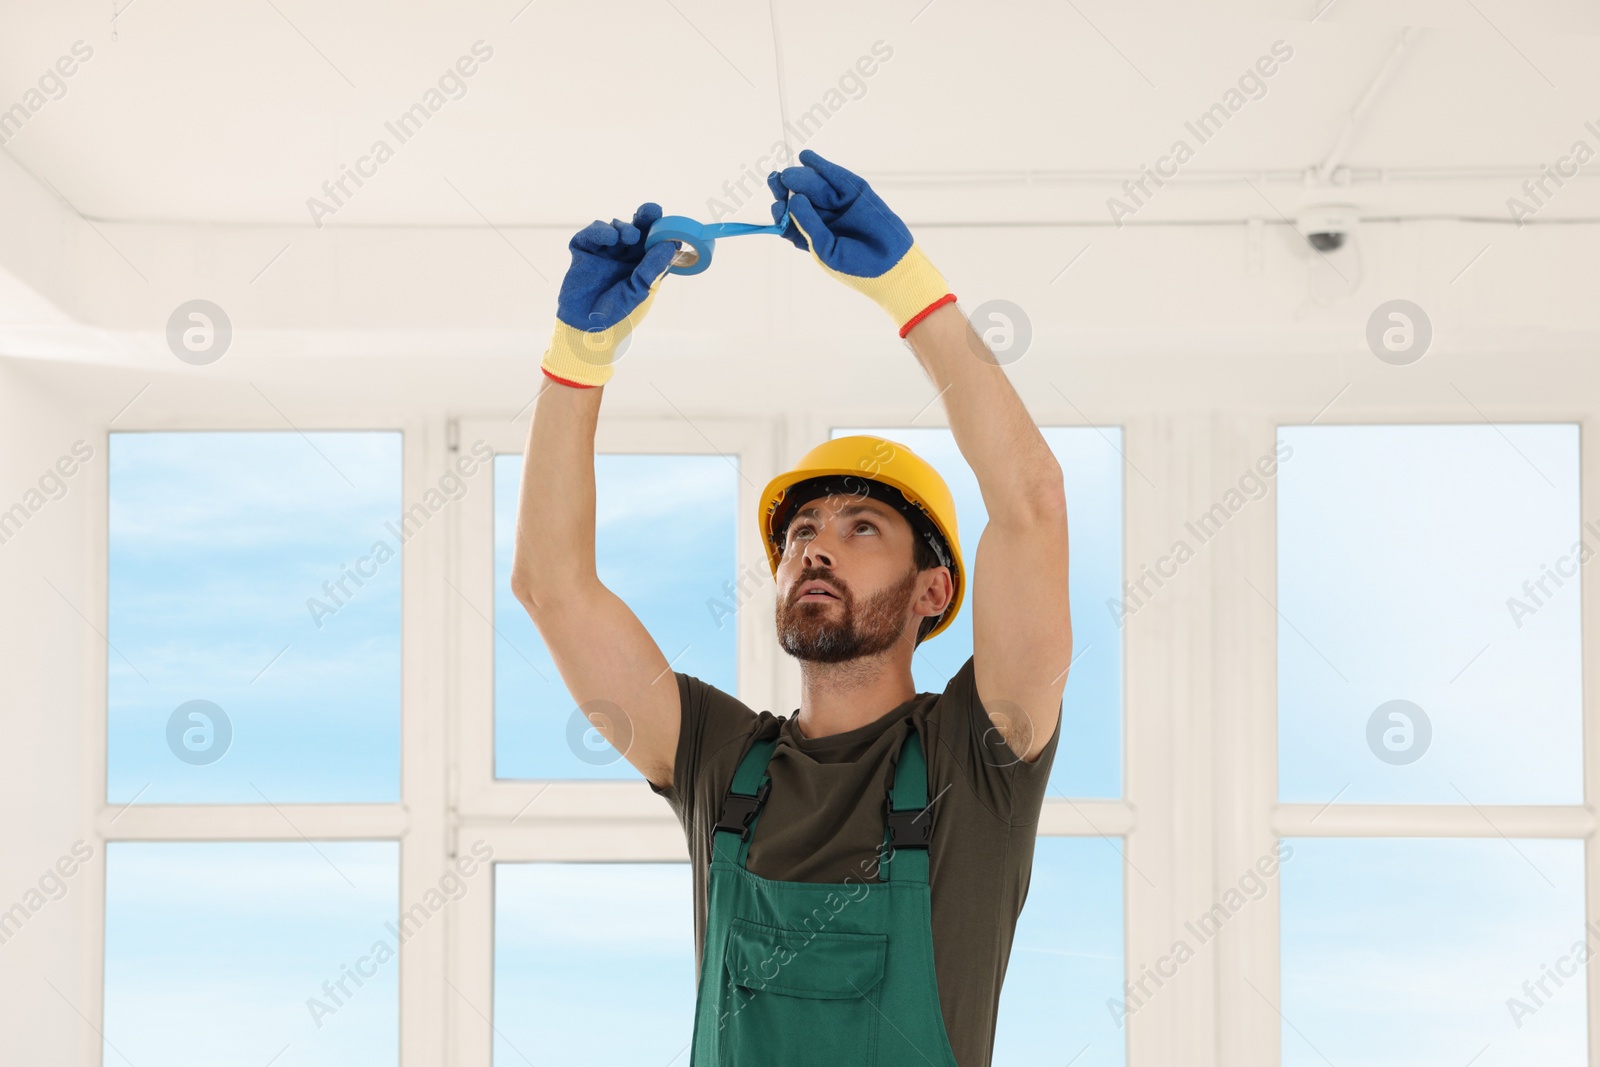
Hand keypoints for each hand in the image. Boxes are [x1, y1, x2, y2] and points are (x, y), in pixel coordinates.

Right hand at [541, 202, 680, 387]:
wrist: (586, 328)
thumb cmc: (618, 315)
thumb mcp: (639, 292)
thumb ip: (652, 269)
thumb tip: (670, 245)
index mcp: (642, 265)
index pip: (654, 241)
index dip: (661, 229)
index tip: (667, 222)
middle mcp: (625, 256)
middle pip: (637, 228)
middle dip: (644, 217)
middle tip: (650, 211)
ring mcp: (604, 252)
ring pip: (616, 228)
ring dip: (624, 227)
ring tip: (628, 237)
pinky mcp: (583, 251)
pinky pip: (592, 234)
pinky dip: (600, 231)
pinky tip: (609, 237)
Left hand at [766, 149, 954, 336]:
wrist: (891, 267)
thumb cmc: (855, 267)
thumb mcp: (825, 249)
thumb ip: (808, 226)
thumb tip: (794, 199)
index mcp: (811, 235)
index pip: (788, 218)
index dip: (780, 209)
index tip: (777, 205)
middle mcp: (822, 218)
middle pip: (798, 197)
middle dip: (785, 187)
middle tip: (777, 179)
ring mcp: (839, 205)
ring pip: (815, 186)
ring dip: (801, 176)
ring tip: (791, 174)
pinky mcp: (856, 194)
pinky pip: (837, 178)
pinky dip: (822, 166)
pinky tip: (807, 157)